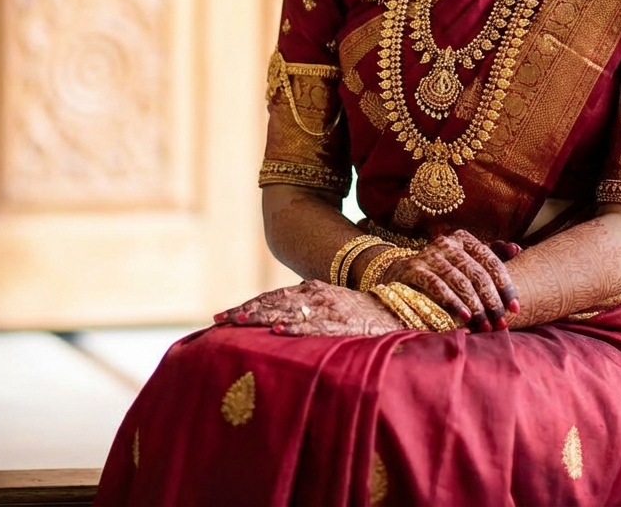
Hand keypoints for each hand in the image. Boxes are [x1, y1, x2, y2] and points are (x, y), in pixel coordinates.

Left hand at [215, 279, 405, 335]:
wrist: (400, 306)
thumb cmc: (362, 310)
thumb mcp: (331, 303)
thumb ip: (307, 306)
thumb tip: (279, 320)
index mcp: (311, 289)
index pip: (272, 297)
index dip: (248, 305)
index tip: (223, 316)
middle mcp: (316, 294)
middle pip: (273, 302)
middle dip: (246, 311)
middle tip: (220, 321)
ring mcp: (328, 307)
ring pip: (288, 311)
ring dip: (263, 316)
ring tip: (240, 322)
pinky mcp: (342, 322)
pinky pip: (315, 325)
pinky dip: (296, 327)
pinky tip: (279, 330)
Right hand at [382, 230, 520, 331]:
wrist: (402, 276)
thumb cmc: (443, 272)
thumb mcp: (466, 261)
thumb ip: (491, 255)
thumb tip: (517, 248)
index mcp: (463, 239)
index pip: (491, 260)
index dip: (506, 285)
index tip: (516, 308)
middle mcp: (446, 243)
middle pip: (476, 273)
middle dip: (492, 301)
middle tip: (501, 323)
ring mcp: (429, 254)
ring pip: (459, 281)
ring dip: (476, 307)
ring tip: (486, 326)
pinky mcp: (414, 268)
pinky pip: (437, 286)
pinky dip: (453, 303)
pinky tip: (465, 318)